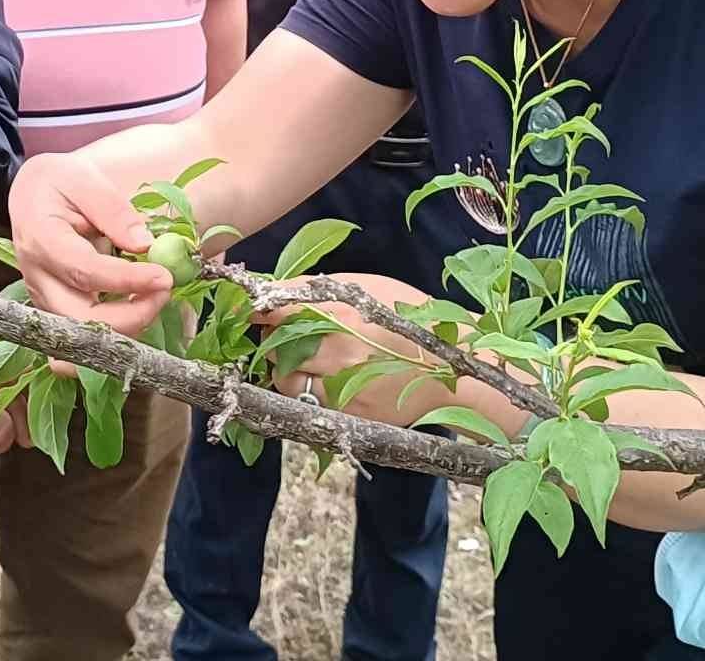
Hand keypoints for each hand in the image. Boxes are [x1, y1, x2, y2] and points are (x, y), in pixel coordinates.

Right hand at [7, 150, 172, 335]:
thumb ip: (114, 210)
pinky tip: (136, 317)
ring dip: (126, 325)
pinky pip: (80, 337)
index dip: (126, 281)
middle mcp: (37, 276)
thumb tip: (145, 246)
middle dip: (130, 315)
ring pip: (81, 334)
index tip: (163, 276)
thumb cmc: (57, 183)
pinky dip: (110, 337)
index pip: (84, 271)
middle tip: (165, 291)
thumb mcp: (85, 179)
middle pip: (79, 317)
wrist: (30, 193)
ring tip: (156, 296)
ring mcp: (43, 298)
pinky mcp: (53, 309)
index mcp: (41, 239)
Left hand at [257, 273, 443, 428]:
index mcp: (340, 314)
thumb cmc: (411, 318)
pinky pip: (308, 405)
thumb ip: (318, 288)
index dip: (258, 310)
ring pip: (284, 381)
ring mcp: (341, 389)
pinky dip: (305, 392)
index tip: (250, 310)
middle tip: (280, 334)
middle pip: (274, 347)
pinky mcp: (348, 416)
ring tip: (302, 360)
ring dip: (283, 369)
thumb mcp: (369, 287)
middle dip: (271, 340)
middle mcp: (336, 352)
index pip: (277, 310)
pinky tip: (322, 381)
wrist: (454, 370)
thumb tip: (273, 288)